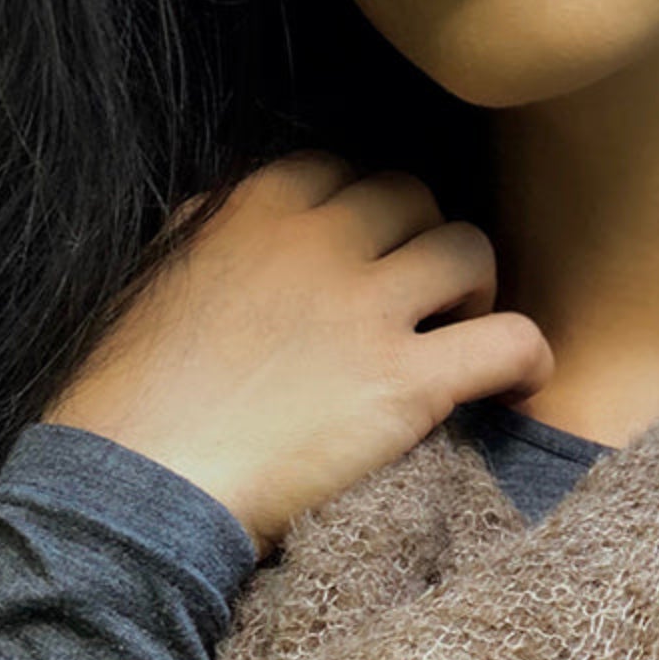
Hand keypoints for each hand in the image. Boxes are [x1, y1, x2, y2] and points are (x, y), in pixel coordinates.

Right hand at [41, 152, 554, 560]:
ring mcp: (365, 308)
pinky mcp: (404, 384)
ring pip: (470, 250)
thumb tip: (243, 226)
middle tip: (417, 307)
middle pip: (413, 198)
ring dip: (475, 291)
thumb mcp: (158, 277)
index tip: (363, 266)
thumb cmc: (130, 402)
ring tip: (458, 340)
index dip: (365, 221)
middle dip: (422, 245)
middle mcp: (317, 239)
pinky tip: (518, 383)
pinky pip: (509, 340)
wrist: (136, 486)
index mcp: (254, 205)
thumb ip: (212, 236)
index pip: (343, 173)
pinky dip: (528, 357)